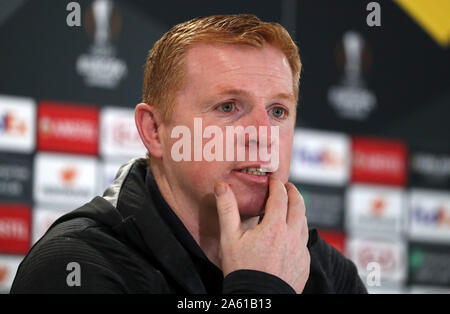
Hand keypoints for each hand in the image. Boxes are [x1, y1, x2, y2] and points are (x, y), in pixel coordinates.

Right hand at [214, 178, 309, 292]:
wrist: (257, 298)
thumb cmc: (242, 270)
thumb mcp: (229, 238)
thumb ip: (227, 209)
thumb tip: (222, 186)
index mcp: (274, 227)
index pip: (281, 197)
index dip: (278, 185)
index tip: (274, 180)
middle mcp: (292, 236)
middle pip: (299, 205)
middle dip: (293, 193)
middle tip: (287, 187)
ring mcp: (300, 250)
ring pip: (304, 223)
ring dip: (298, 211)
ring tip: (290, 208)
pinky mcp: (304, 264)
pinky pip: (304, 241)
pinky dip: (299, 231)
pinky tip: (291, 235)